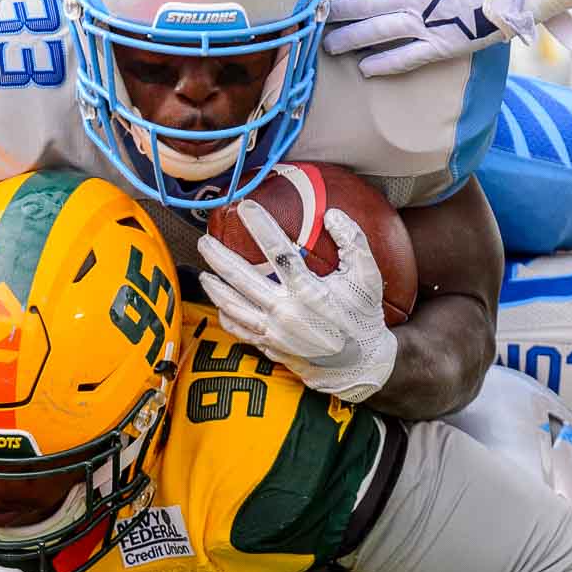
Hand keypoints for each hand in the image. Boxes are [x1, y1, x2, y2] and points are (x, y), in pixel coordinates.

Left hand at [197, 200, 396, 402]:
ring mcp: (275, 332)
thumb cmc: (362, 316)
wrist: (359, 363)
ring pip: (233, 306)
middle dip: (219, 257)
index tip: (245, 207)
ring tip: (203, 272)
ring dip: (215, 287)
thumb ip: (353, 241)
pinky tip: (220, 304)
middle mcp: (287, 312)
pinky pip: (240, 330)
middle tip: (205, 241)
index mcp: (310, 292)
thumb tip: (332, 214)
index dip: (261, 227)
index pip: (279, 252)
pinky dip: (226, 316)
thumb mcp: (367, 276)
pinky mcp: (270, 346)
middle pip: (242, 279)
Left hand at [323, 0, 571, 76]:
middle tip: (314, 19)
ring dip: (349, 41)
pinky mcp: (442, 46)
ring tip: (329, 47)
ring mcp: (426, 22)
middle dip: (334, 12)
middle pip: (361, 4)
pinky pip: (405, 59)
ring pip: (375, 34)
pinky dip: (382, 65)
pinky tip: (365, 69)